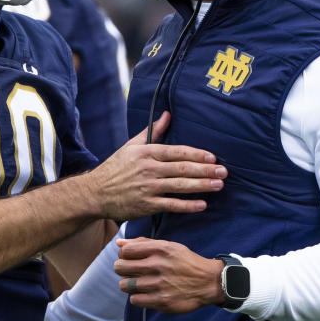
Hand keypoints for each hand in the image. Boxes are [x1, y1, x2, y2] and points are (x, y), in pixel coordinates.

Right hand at [88, 112, 225, 221]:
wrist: (96, 192)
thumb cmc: (115, 168)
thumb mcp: (132, 145)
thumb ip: (152, 131)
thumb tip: (168, 115)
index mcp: (146, 152)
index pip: (176, 152)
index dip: (196, 154)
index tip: (213, 157)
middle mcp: (148, 169)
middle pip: (182, 169)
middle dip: (205, 170)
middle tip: (224, 172)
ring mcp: (148, 188)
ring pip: (180, 186)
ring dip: (201, 186)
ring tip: (218, 185)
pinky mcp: (146, 205)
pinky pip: (171, 205)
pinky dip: (187, 205)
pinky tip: (202, 204)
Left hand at [113, 237, 223, 313]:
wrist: (209, 281)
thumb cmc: (185, 262)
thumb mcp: (168, 246)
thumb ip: (143, 243)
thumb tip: (119, 243)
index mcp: (160, 249)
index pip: (125, 250)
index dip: (123, 255)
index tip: (129, 258)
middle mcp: (158, 265)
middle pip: (120, 267)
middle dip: (122, 269)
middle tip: (130, 272)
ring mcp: (160, 284)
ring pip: (125, 285)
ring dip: (128, 285)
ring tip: (137, 283)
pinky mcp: (162, 301)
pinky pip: (135, 300)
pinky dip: (137, 297)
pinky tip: (146, 293)